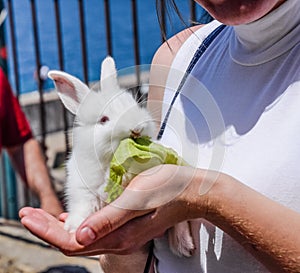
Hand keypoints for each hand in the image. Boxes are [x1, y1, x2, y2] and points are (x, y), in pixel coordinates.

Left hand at [20, 165, 208, 255]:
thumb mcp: (137, 199)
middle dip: (46, 229)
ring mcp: (123, 234)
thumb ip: (109, 219)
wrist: (192, 192)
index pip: (71, 241)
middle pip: (73, 241)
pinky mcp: (127, 226)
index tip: (26, 215)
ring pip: (82, 237)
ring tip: (41, 216)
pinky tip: (72, 217)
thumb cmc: (167, 189)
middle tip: (26, 214)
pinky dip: (77, 225)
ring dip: (59, 227)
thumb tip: (79, 235)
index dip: (46, 230)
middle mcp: (117, 239)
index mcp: (118, 234)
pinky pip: (94, 231)